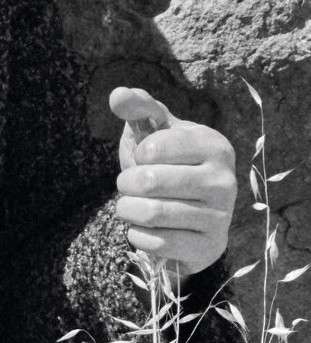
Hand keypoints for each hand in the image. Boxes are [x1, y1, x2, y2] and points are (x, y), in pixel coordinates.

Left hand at [111, 86, 235, 278]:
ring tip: (129, 205)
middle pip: (149, 183)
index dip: (137, 154)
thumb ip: (137, 106)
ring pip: (152, 214)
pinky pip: (158, 243)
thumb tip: (117, 95)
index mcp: (214, 145)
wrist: (191, 213)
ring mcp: (221, 217)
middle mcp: (225, 181)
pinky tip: (144, 229)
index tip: (144, 158)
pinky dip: (138, 235)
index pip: (153, 148)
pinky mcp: (210, 247)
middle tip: (128, 185)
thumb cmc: (169, 162)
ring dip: (128, 210)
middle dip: (126, 184)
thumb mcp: (156, 129)